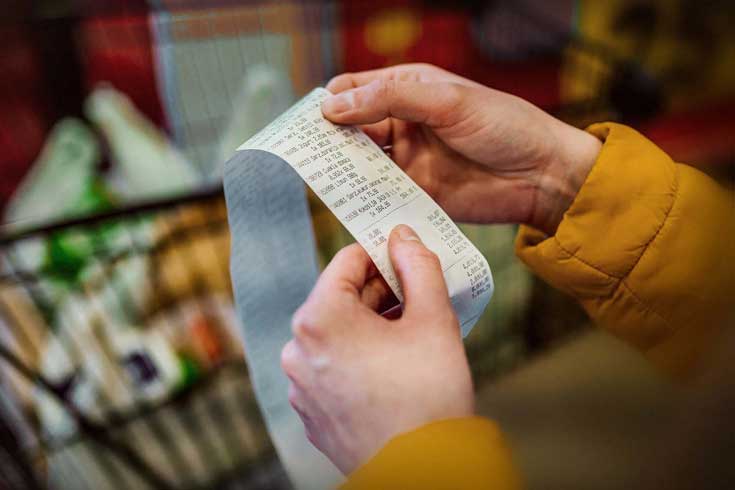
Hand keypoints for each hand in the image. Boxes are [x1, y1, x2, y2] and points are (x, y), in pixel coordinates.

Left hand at [281, 225, 473, 473]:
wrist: (422, 472)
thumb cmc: (427, 394)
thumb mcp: (433, 319)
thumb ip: (418, 267)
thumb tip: (403, 237)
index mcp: (319, 318)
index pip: (347, 261)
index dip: (382, 254)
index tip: (408, 258)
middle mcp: (298, 349)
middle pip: (340, 298)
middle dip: (380, 293)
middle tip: (417, 297)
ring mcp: (301, 384)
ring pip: (336, 334)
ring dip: (371, 326)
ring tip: (410, 335)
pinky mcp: (312, 412)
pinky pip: (332, 367)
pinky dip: (359, 358)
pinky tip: (393, 369)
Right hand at [322, 63, 600, 234]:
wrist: (542, 175)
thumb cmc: (503, 125)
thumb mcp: (447, 101)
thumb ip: (390, 99)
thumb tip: (333, 106)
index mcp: (409, 90)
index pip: (355, 90)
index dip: (329, 103)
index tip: (310, 122)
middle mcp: (402, 124)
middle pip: (351, 129)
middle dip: (329, 140)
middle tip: (307, 154)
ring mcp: (407, 160)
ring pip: (361, 164)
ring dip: (343, 170)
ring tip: (322, 179)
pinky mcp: (415, 193)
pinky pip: (380, 195)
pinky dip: (364, 198)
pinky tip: (350, 202)